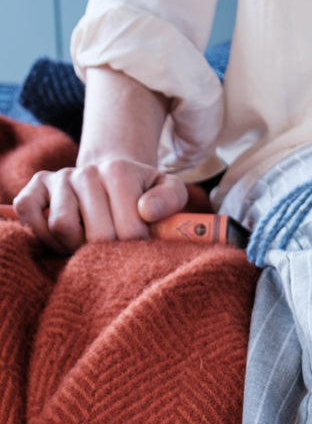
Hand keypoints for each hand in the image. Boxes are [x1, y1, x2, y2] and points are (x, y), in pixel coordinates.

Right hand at [13, 157, 188, 255]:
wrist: (110, 177)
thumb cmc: (142, 193)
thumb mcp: (169, 190)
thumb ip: (170, 199)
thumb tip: (146, 211)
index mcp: (119, 171)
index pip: (128, 231)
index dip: (135, 248)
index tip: (138, 244)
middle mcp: (86, 171)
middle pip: (96, 234)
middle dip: (108, 252)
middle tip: (114, 249)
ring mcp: (59, 178)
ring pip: (61, 227)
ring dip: (76, 246)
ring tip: (90, 244)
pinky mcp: (34, 188)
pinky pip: (29, 214)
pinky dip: (43, 235)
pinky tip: (64, 239)